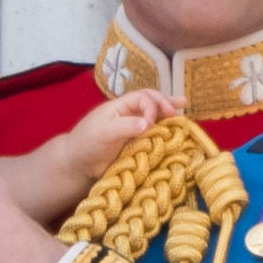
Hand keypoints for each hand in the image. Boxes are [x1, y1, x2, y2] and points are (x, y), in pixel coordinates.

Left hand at [68, 88, 184, 178]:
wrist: (79, 164)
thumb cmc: (87, 144)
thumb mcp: (104, 132)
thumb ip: (125, 126)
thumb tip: (148, 123)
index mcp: (120, 106)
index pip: (142, 98)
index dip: (152, 106)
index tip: (152, 123)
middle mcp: (128, 114)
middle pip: (151, 101)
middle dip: (165, 103)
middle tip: (179, 108)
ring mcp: (133, 128)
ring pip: (154, 115)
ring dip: (168, 111)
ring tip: (184, 106)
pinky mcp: (136, 143)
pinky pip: (153, 133)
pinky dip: (165, 129)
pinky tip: (174, 129)